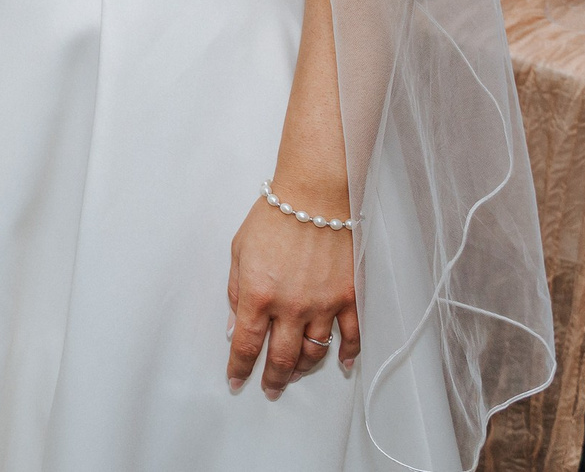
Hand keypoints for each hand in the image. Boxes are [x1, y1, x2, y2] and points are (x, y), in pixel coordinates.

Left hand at [226, 191, 357, 398]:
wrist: (314, 195)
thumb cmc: (272, 217)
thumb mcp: (239, 250)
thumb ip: (235, 290)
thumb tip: (233, 324)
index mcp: (258, 295)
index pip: (245, 344)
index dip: (238, 368)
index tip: (236, 381)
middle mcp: (291, 307)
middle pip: (281, 358)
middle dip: (272, 379)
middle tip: (269, 389)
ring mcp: (323, 305)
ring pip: (314, 353)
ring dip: (302, 369)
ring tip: (294, 374)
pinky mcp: (348, 297)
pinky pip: (351, 336)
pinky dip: (346, 355)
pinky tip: (340, 365)